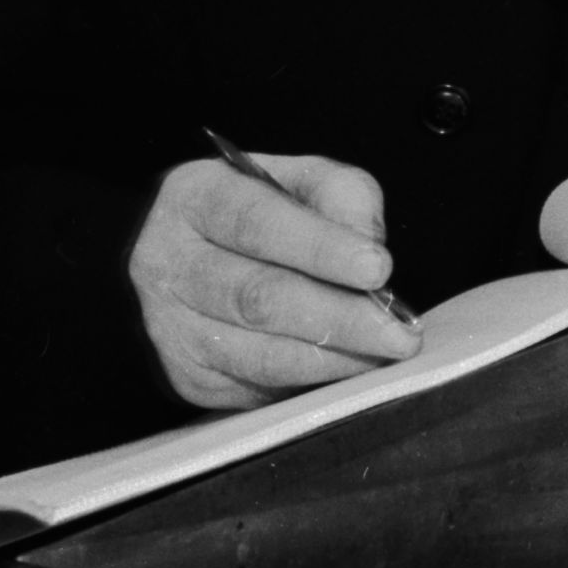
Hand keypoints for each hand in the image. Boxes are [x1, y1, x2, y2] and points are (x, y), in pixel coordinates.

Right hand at [129, 151, 418, 411]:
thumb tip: (370, 251)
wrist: (204, 256)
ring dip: (333, 359)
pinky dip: (314, 381)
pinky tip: (353, 367)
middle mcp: (168, 263)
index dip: (321, 247)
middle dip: (339, 318)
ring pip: (258, 353)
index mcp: (195, 198)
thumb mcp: (306, 180)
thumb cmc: (269, 212)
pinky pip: (259, 387)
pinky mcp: (191, 376)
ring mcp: (172, 326)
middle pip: (258, 298)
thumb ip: (343, 198)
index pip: (256, 222)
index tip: (379, 268)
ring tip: (386, 353)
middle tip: (399, 332)